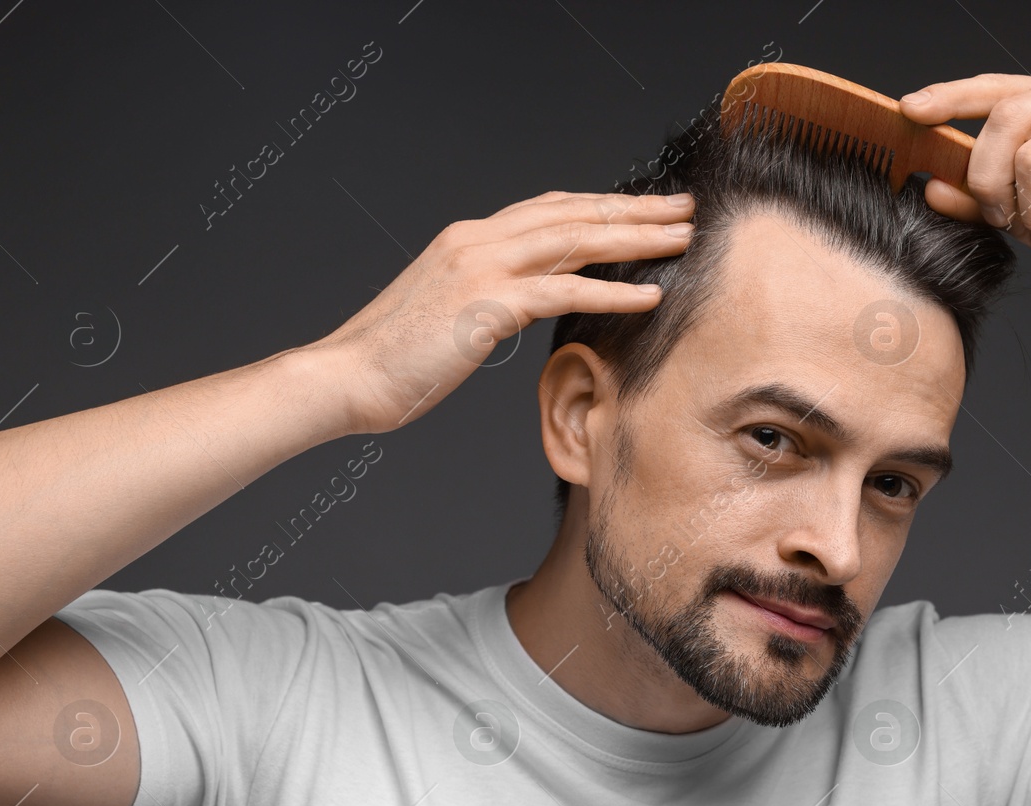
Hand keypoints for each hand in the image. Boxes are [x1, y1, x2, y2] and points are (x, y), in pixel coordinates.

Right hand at [299, 190, 696, 435]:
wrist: (345, 376)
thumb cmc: (392, 360)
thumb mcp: (446, 315)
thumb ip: (485, 299)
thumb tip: (516, 307)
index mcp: (468, 238)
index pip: (550, 208)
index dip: (602, 204)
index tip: (645, 208)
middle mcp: (478, 239)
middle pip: (574, 212)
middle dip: (634, 209)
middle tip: (685, 207)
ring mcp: (481, 266)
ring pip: (577, 240)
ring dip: (636, 238)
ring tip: (682, 239)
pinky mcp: (486, 303)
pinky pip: (564, 291)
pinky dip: (612, 292)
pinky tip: (650, 296)